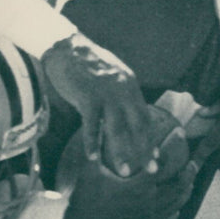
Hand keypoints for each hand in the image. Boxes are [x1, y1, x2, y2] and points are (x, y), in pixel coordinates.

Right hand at [41, 33, 156, 176]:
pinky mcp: (87, 96)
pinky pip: (92, 124)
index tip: (154, 156)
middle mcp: (123, 90)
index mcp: (130, 86)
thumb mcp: (112, 77)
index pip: (145, 116)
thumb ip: (122, 94)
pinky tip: (93, 157)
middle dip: (145, 150)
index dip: (151, 138)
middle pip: (138, 126)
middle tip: (150, 170)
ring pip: (118, 129)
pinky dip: (92, 142)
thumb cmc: (86, 64)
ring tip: (125, 172)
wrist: (65, 46)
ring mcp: (106, 94)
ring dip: (122, 153)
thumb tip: (129, 115)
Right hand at [62, 134, 195, 218]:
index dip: (174, 144)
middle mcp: (150, 202)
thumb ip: (97, 146)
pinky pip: (171, 218)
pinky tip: (175, 202)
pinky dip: (176, 208)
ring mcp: (152, 218)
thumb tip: (100, 123)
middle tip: (192, 160)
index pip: (164, 161)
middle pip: (180, 183)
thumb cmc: (86, 201)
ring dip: (186, 187)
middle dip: (189, 169)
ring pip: (179, 201)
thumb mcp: (89, 171)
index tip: (179, 132)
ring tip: (189, 177)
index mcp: (138, 186)